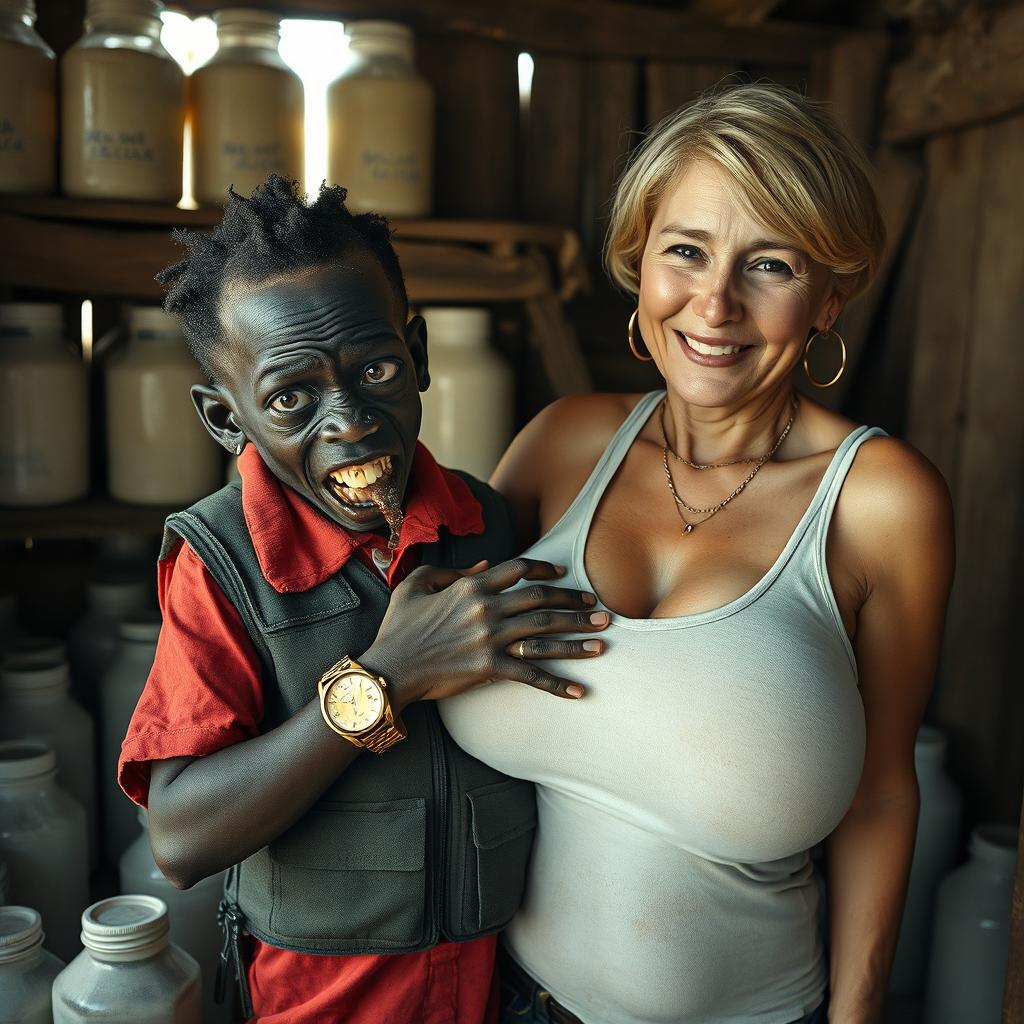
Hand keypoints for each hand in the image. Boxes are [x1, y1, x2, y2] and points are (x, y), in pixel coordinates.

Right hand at [362, 558, 608, 704]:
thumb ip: (453, 571)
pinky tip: (578, 691)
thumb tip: (487, 562)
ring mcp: (490, 639)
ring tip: (602, 643)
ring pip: (544, 635)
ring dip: (577, 639)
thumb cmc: (399, 626)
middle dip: (575, 604)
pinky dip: (556, 684)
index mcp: (471, 586)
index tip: (565, 575)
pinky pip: (531, 675)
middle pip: (542, 601)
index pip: (519, 569)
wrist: (390, 668)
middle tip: (599, 609)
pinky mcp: (489, 668)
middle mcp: (486, 609)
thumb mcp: (417, 585)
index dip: (546, 570)